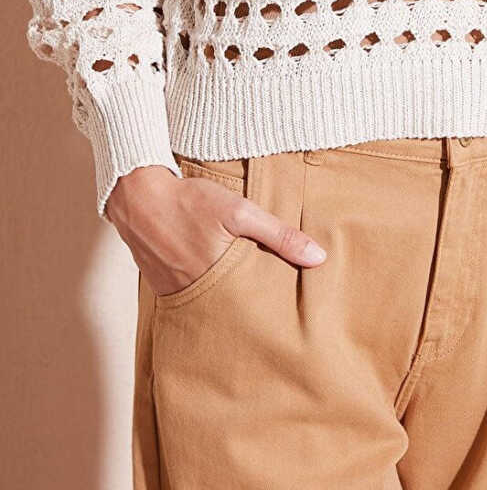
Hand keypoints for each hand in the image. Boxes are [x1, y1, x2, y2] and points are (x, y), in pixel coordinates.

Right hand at [105, 163, 326, 297]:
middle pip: (234, 314)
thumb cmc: (191, 201)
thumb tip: (318, 258)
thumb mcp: (240, 211)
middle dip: (253, 315)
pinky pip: (193, 300)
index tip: (294, 318)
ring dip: (230, 305)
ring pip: (213, 308)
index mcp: (219, 281)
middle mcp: (196, 297)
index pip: (256, 308)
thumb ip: (279, 235)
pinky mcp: (164, 290)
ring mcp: (177, 296)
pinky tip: (218, 287)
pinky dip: (208, 296)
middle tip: (276, 320)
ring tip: (251, 304)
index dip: (274, 312)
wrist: (138, 196)